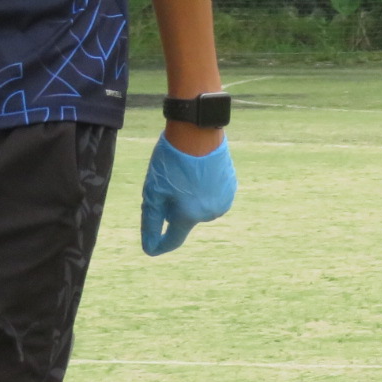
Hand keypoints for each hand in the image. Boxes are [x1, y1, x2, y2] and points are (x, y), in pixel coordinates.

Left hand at [141, 131, 237, 255]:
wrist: (198, 132)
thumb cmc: (171, 162)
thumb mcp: (154, 192)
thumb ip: (151, 223)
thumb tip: (149, 248)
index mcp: (189, 216)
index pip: (173, 240)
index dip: (160, 244)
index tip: (152, 246)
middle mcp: (209, 213)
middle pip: (185, 218)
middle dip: (175, 208)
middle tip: (168, 184)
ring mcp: (224, 199)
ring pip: (199, 206)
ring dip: (190, 198)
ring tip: (185, 175)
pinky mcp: (232, 185)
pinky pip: (212, 195)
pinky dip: (204, 188)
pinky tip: (198, 171)